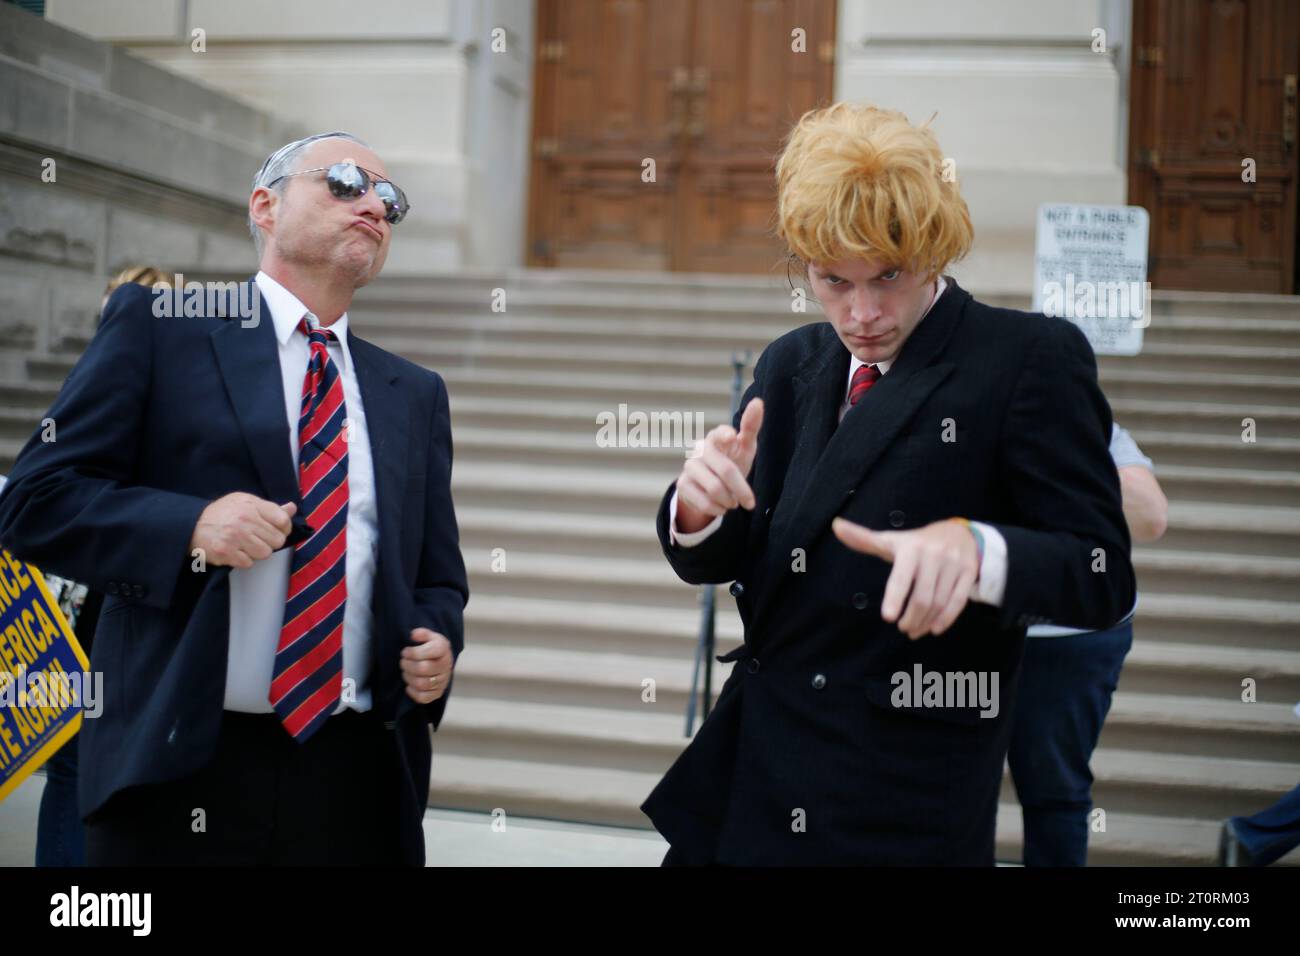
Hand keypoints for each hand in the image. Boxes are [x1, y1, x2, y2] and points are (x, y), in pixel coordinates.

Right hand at [189, 493, 295, 568]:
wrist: (192, 525)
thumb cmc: (222, 513)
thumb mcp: (245, 502)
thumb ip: (270, 508)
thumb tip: (292, 508)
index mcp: (251, 505)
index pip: (283, 520)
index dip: (284, 529)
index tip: (278, 530)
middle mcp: (244, 520)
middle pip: (277, 540)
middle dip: (270, 541)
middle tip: (258, 538)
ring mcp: (235, 537)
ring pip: (265, 553)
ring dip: (258, 552)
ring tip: (246, 545)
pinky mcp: (226, 553)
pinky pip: (249, 563)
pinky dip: (244, 560)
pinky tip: (235, 551)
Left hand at [401, 628, 452, 703]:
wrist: (441, 661)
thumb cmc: (431, 648)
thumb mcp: (429, 637)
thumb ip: (422, 633)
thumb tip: (414, 635)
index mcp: (444, 649)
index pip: (431, 651)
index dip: (413, 652)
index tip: (405, 651)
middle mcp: (446, 666)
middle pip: (423, 669)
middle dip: (407, 665)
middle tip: (403, 661)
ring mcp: (443, 681)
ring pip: (422, 684)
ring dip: (408, 677)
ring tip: (405, 671)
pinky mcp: (438, 693)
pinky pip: (423, 697)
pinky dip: (412, 692)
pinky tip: (409, 685)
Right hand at [675, 398, 764, 532]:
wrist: (711, 485)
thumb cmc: (732, 460)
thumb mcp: (744, 446)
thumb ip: (751, 426)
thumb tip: (758, 401)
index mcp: (716, 437)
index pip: (720, 434)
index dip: (725, 435)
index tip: (731, 437)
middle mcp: (700, 449)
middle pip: (726, 471)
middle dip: (741, 489)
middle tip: (750, 503)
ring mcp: (689, 467)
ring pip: (715, 489)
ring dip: (729, 501)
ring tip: (733, 502)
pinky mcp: (682, 485)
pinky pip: (703, 502)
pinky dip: (717, 509)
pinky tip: (721, 507)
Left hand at [832, 517, 978, 638]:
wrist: (959, 534)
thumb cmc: (917, 543)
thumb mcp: (891, 541)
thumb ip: (863, 539)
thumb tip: (836, 526)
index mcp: (911, 548)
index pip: (902, 577)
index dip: (895, 598)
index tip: (888, 617)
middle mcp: (934, 555)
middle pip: (923, 596)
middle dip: (911, 617)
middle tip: (903, 628)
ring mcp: (954, 564)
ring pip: (940, 602)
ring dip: (926, 622)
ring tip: (914, 630)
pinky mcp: (969, 572)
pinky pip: (958, 601)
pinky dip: (946, 619)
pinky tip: (934, 628)